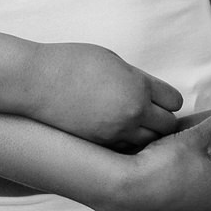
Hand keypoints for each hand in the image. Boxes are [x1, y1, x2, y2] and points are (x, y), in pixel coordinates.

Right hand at [26, 42, 182, 148]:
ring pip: (148, 143)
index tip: (159, 98)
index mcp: (138, 86)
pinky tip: (115, 133)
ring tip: (133, 125)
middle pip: (167, 126)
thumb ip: (135, 78)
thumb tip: (149, 91)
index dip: (167, 99)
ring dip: (146, 135)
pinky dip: (126, 144)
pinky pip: (126, 150)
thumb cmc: (71, 63)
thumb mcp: (111, 60)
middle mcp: (133, 112)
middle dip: (161, 119)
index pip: (174, 101)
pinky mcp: (100, 145)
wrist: (36, 82)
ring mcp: (116, 133)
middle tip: (150, 113)